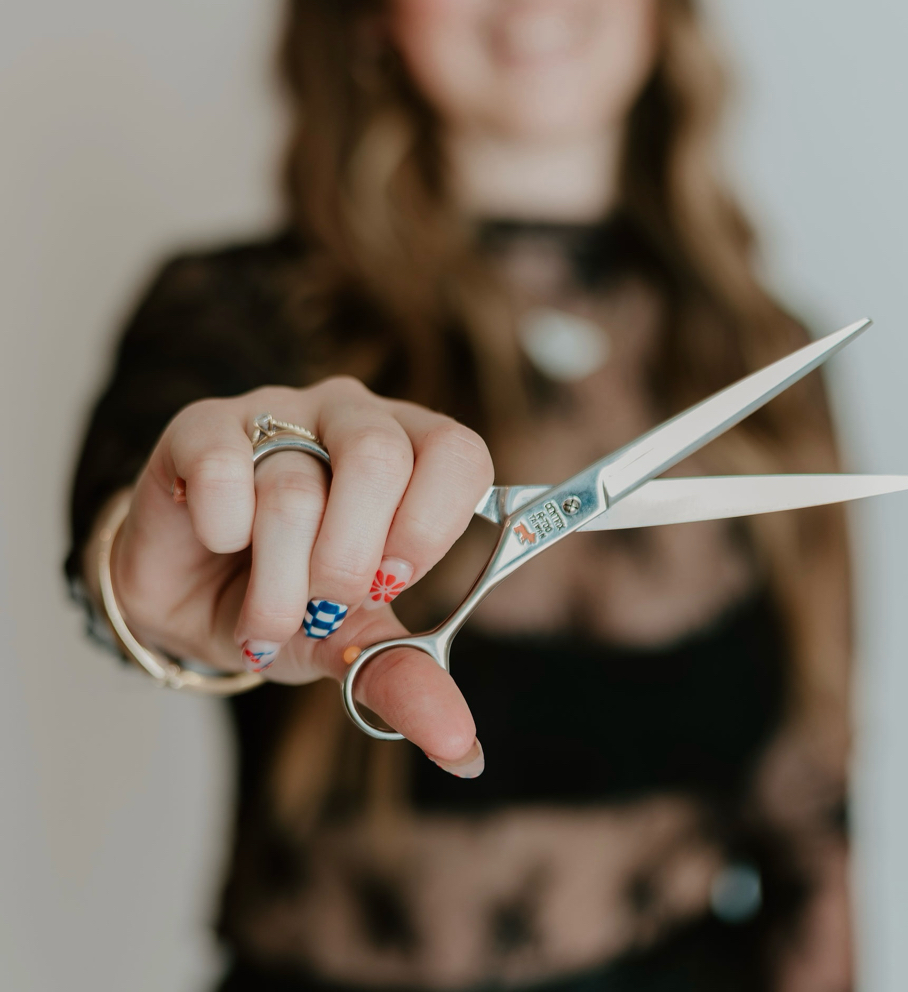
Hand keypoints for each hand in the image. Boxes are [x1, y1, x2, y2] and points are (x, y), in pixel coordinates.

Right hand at [98, 377, 493, 772]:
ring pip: (295, 486)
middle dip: (346, 562)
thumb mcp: (351, 644)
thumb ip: (404, 677)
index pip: (458, 453)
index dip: (431, 524)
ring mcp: (279, 413)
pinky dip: (222, 529)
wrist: (192, 602)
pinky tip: (218, 540)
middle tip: (323, 604)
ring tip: (267, 613)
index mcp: (411, 457)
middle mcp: (353, 419)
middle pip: (378, 459)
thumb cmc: (291, 604)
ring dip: (278, 580)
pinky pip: (224, 467)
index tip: (392, 583)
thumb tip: (460, 749)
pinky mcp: (205, 425)